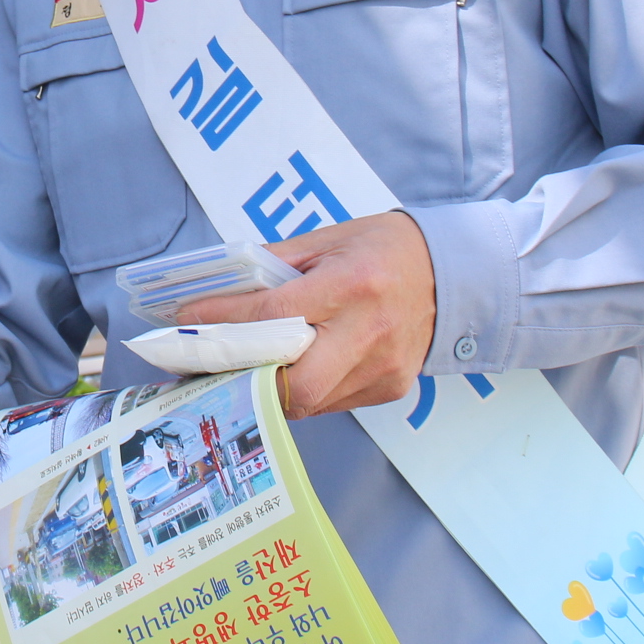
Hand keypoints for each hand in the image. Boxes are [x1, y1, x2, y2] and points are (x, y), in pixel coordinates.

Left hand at [176, 213, 434, 417]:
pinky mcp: (390, 388)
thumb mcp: (328, 240)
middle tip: (220, 364)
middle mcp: (368, 332)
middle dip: (250, 378)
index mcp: (351, 285)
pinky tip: (292, 370)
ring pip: (310, 401)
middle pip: (296, 383)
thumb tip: (222, 290)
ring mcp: (383, 367)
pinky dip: (304, 391)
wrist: (454, 273)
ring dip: (272, 389)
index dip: (224, 323)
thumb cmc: (386, 249)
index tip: (189, 323)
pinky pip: (332, 403)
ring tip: (246, 369)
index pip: (273, 314)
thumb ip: (274, 266)